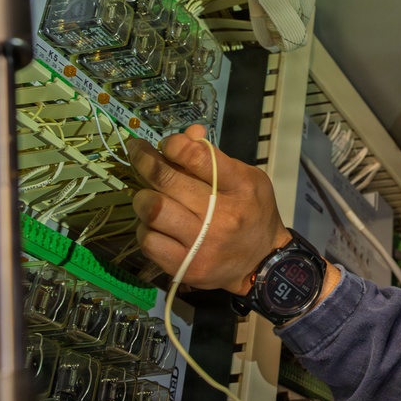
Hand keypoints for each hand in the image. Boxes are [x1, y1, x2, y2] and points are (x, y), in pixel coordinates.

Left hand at [129, 124, 291, 295]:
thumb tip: (186, 134)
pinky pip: (149, 241)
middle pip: (167, 180)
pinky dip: (146, 228)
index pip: (197, 156)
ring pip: (153, 210)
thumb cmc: (253, 212)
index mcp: (240, 187)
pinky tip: (156, 225)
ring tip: (149, 195)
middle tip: (137, 152)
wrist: (262, 261)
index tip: (166, 144)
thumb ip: (215, 157)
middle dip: (144, 160)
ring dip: (143, 197)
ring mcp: (202, 244)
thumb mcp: (247, 177)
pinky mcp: (186, 267)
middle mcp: (222, 216)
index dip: (173, 144)